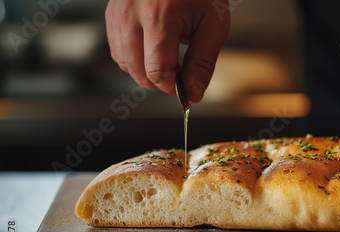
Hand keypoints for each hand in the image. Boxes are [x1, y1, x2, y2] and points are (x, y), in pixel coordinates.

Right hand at [105, 0, 229, 101]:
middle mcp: (131, 15)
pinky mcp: (112, 14)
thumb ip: (203, 62)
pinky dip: (134, 59)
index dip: (173, 86)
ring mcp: (117, 13)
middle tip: (181, 72)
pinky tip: (152, 49)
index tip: (186, 86)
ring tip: (169, 58)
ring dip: (147, 71)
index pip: (157, 71)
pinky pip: (117, 50)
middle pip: (138, 72)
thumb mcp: (213, 24)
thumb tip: (194, 94)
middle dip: (161, 81)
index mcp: (158, 17)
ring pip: (125, 64)